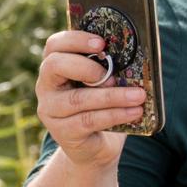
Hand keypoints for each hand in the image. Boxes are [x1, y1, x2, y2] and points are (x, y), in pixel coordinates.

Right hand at [35, 30, 145, 169]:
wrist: (94, 146)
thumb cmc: (101, 106)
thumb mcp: (102, 83)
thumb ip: (108, 68)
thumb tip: (136, 54)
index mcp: (55, 67)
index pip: (54, 45)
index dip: (76, 40)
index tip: (101, 44)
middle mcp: (46, 87)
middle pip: (54, 66)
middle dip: (86, 66)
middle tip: (112, 75)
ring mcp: (51, 110)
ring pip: (78, 98)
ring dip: (112, 96)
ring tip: (139, 95)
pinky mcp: (62, 132)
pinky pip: (89, 121)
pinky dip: (115, 114)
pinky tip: (134, 112)